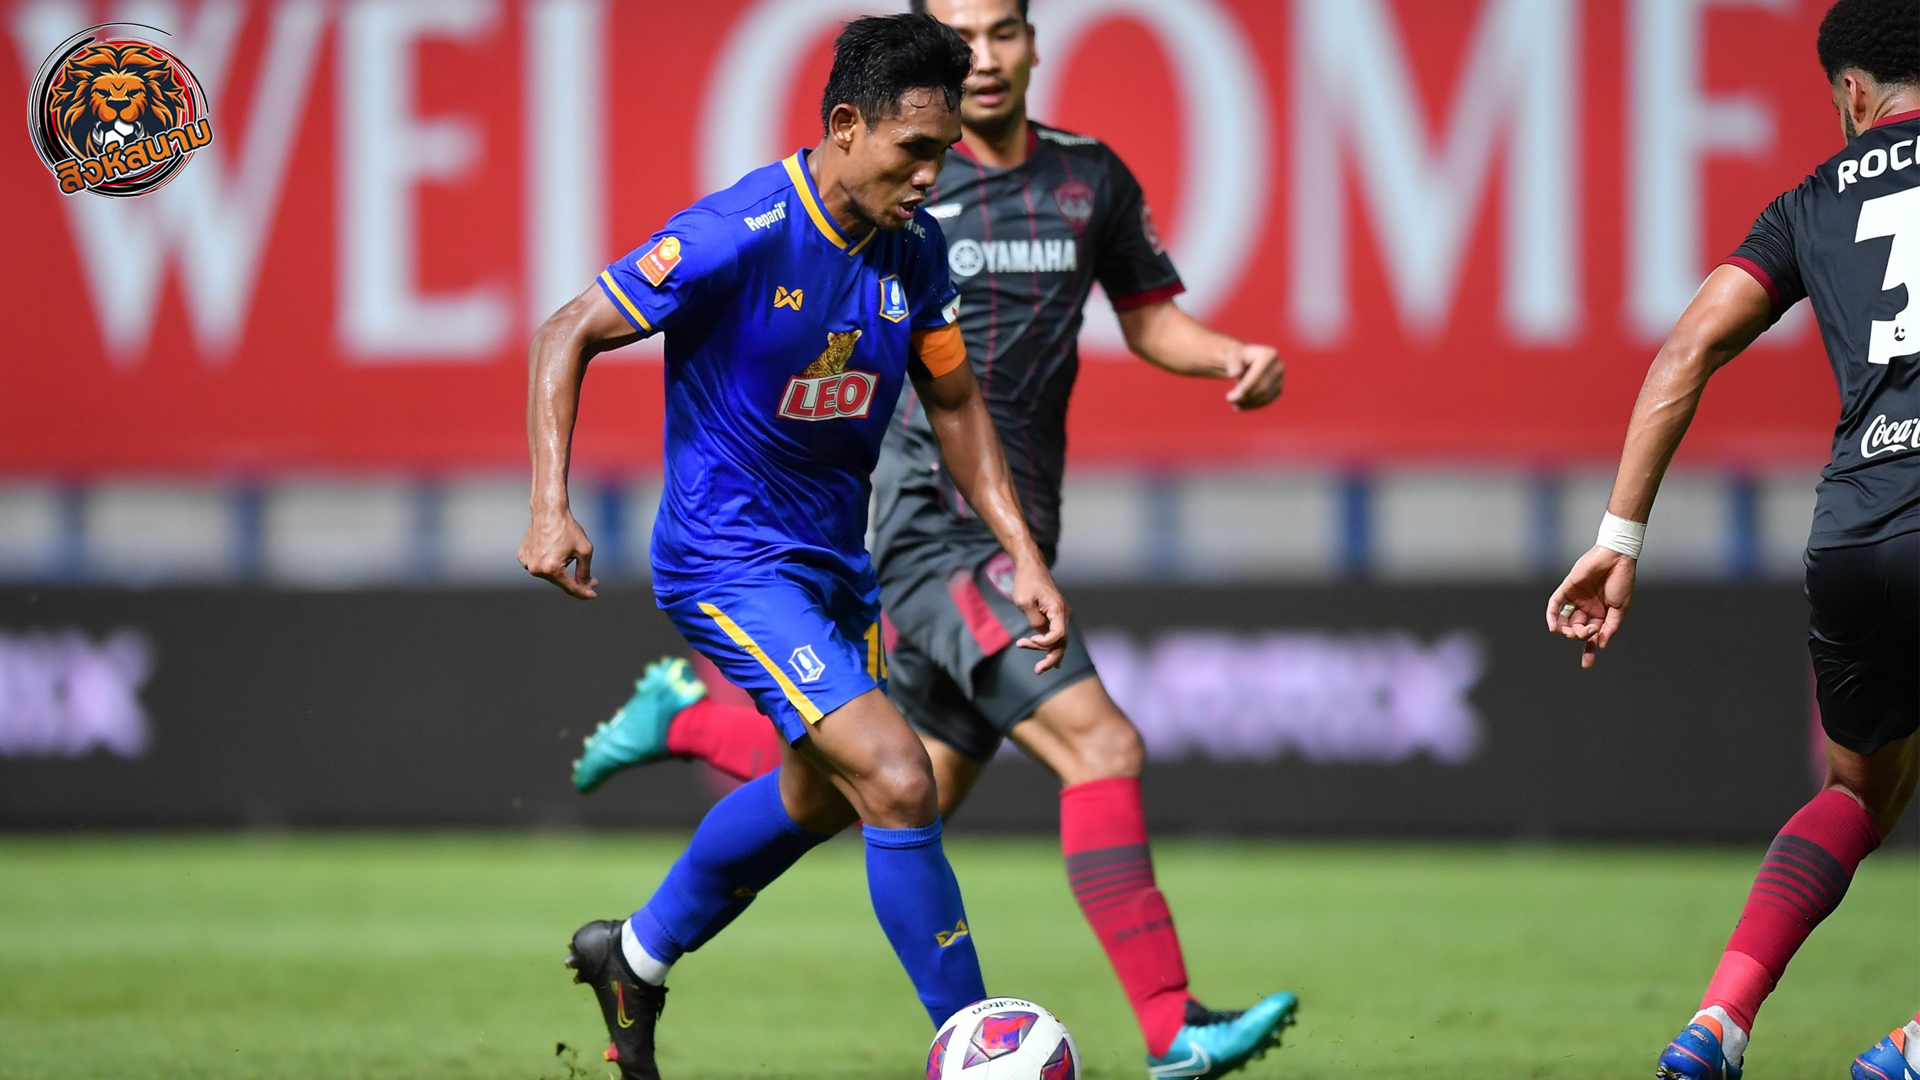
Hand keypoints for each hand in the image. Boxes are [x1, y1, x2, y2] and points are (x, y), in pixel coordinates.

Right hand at [519, 505, 597, 598]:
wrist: (548, 511)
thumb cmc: (568, 529)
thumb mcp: (584, 550)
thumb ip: (585, 572)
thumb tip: (584, 586)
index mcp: (552, 568)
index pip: (571, 588)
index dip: (584, 593)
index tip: (593, 595)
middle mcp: (537, 569)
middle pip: (560, 582)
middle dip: (575, 581)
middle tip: (590, 579)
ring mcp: (527, 563)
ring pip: (549, 575)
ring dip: (560, 571)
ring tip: (567, 554)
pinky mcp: (522, 556)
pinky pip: (539, 566)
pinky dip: (548, 563)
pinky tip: (554, 550)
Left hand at [1010, 558, 1070, 673]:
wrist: (1031, 567)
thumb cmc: (1027, 582)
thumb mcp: (1025, 603)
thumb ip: (1034, 622)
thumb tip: (1040, 635)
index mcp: (1058, 610)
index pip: (1057, 636)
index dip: (1044, 644)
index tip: (1027, 641)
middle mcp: (1064, 614)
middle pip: (1062, 642)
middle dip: (1051, 658)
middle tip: (1038, 670)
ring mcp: (1061, 616)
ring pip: (1060, 640)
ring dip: (1048, 652)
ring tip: (1039, 668)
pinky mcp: (1056, 616)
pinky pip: (1057, 635)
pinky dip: (1051, 647)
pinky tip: (1050, 660)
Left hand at [1224, 343, 1283, 409]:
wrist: (1245, 361)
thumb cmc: (1237, 358)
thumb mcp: (1231, 356)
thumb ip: (1232, 363)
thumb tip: (1234, 373)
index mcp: (1269, 354)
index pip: (1257, 376)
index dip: (1244, 388)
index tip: (1229, 396)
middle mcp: (1278, 366)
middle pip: (1263, 387)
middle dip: (1245, 397)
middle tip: (1229, 399)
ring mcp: (1280, 378)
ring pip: (1265, 396)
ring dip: (1248, 403)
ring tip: (1233, 403)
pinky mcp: (1278, 389)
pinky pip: (1267, 401)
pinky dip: (1252, 405)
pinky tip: (1240, 406)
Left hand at [1546, 546, 1635, 668]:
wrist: (1616, 558)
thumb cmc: (1622, 582)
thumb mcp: (1620, 608)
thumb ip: (1610, 627)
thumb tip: (1601, 645)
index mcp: (1601, 614)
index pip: (1593, 636)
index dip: (1589, 651)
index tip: (1586, 666)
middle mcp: (1588, 608)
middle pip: (1578, 629)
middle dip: (1580, 636)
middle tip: (1585, 633)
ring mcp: (1577, 598)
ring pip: (1565, 620)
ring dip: (1566, 630)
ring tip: (1570, 633)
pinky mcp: (1567, 588)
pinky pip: (1555, 604)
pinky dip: (1552, 616)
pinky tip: (1553, 627)